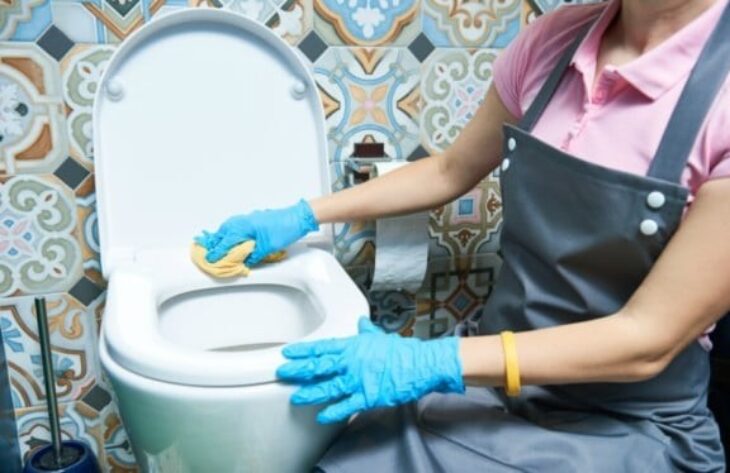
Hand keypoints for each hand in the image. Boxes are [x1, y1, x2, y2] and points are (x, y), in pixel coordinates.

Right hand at [195, 200, 317, 263]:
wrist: (298, 217)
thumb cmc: (285, 228)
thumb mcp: (267, 247)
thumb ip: (253, 255)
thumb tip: (244, 261)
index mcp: (243, 227)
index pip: (225, 242)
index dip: (217, 252)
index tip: (209, 259)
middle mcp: (243, 221)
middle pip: (223, 232)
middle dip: (214, 242)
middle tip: (206, 251)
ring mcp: (249, 219)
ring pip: (229, 228)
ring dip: (222, 236)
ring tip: (216, 246)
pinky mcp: (255, 219)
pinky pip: (237, 226)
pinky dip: (231, 232)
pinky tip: (233, 238)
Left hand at [276, 317, 463, 423]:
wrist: (420, 365)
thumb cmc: (402, 351)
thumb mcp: (381, 336)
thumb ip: (367, 332)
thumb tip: (361, 322)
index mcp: (354, 346)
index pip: (323, 347)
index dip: (304, 350)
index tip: (288, 352)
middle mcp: (352, 362)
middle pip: (320, 366)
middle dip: (299, 370)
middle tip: (283, 372)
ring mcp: (358, 380)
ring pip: (328, 387)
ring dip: (310, 393)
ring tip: (296, 397)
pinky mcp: (367, 396)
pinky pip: (346, 405)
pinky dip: (333, 411)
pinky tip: (321, 416)